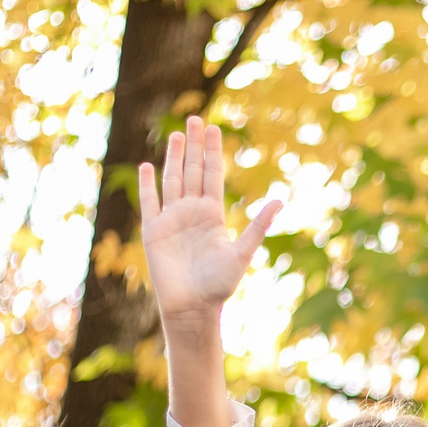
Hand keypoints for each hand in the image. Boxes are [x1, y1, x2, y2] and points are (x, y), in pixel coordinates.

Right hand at [137, 115, 281, 326]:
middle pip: (192, 171)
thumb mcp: (242, 253)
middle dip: (194, 146)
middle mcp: (192, 213)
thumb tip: (280, 201)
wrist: (193, 307)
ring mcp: (172, 220)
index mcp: (213, 215)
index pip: (212, 175)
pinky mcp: (153, 231)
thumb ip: (258, 226)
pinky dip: (147, 185)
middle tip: (196, 119)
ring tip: (176, 135)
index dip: (212, 152)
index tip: (213, 128)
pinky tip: (147, 166)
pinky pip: (149, 203)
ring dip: (173, 158)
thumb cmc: (219, 285)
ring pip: (172, 181)